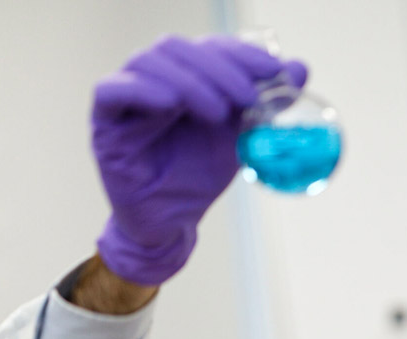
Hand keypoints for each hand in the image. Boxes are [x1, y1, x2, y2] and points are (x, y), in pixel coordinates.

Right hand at [92, 35, 306, 284]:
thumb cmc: (197, 178)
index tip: (273, 71)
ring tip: (218, 112)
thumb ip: (266, 104)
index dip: (240, 53)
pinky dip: (141, 90)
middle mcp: (153, 80)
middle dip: (218, 68)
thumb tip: (300, 69)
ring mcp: (127, 100)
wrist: (171, 224)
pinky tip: (170, 104)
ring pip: (148, 63)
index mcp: (184, 78)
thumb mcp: (241, 139)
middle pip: (178, 49)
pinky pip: (111, 92)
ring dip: (189, 81)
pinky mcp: (105, 124)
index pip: (207, 47)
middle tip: (247, 96)